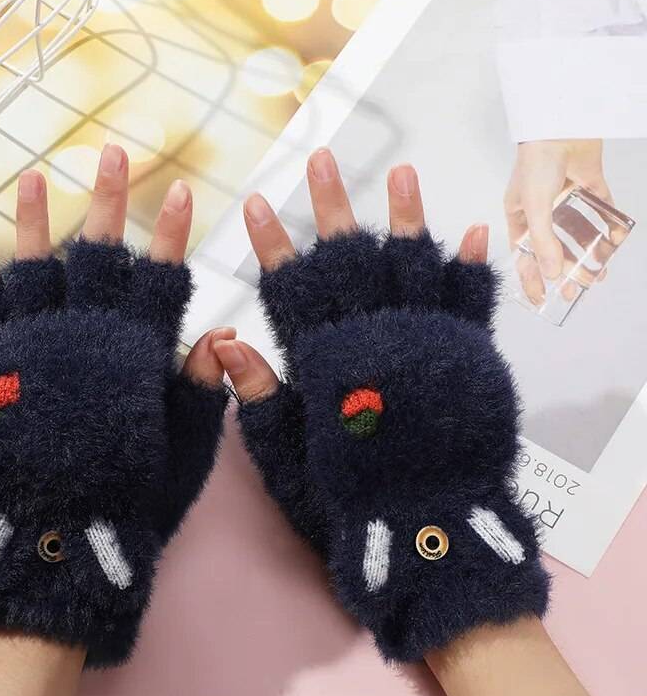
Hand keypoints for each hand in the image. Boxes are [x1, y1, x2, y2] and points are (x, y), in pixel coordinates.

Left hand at [0, 145, 230, 666]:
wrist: (55, 538)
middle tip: (113, 153)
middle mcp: (82, 338)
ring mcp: (31, 348)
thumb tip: (224, 333)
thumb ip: (199, 387)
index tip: (184, 193)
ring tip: (39, 177)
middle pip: (98, 255)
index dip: (174, 235)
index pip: (161, 279)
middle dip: (109, 201)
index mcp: (134, 354)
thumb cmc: (129, 497)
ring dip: (39, 219)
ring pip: (35, 267)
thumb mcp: (182, 449)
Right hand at [215, 148, 548, 660]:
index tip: (255, 204)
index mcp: (329, 364)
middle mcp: (377, 342)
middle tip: (319, 159)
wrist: (430, 536)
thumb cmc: (350, 505)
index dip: (271, 246)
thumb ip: (260, 397)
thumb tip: (222, 340)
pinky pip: (473, 305)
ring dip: (404, 217)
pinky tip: (470, 232)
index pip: (292, 290)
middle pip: (350, 262)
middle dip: (329, 208)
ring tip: (398, 171)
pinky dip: (471, 269)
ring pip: (413, 267)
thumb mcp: (289, 460)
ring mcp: (429, 346)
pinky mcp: (471, 362)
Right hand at [504, 139, 611, 303]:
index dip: (530, 278)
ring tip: (597, 275)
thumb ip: (544, 243)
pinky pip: (601, 210)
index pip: (524, 255)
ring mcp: (566, 198)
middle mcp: (542, 210)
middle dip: (564, 271)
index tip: (540, 299)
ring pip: (578, 234)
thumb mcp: (534, 208)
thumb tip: (553, 275)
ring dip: (587, 254)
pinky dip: (608, 225)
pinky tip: (614, 241)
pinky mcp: (589, 185)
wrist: (560, 124)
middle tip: (574, 291)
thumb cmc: (536, 164)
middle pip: (554, 248)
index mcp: (520, 216)